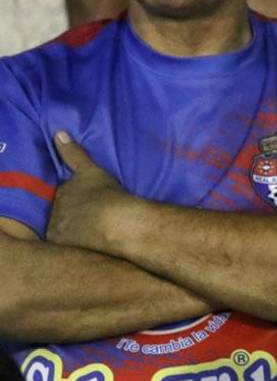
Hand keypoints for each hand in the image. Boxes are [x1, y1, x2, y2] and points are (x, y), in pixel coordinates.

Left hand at [45, 131, 132, 250]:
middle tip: (93, 214)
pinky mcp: (67, 246)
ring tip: (96, 228)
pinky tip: (93, 241)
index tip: (89, 198)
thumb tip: (58, 133)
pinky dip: (79, 242)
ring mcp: (60, 230)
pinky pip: (71, 244)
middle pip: (62, 211)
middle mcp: (54, 212)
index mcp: (61, 193)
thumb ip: (74, 153)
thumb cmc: (107, 194)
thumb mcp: (91, 170)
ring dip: (76, 227)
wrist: (118, 223)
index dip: (76, 196)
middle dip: (73, 212)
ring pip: (66, 227)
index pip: (64, 194)